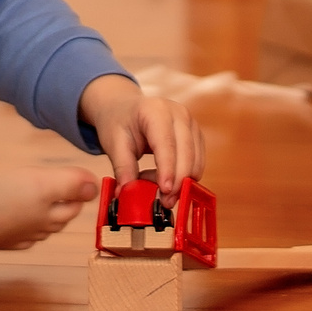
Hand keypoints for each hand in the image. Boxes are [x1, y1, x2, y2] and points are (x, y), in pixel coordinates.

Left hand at [79, 74, 203, 189]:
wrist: (125, 108)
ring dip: (180, 181)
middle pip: (186, 154)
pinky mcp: (196, 136)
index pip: (166, 144)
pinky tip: (162, 176)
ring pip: (195, 162)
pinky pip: (197, 163)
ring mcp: (191, 124)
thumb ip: (123, 168)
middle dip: (177, 182)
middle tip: (163, 202)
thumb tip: (127, 193)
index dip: (168, 169)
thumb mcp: (113, 143)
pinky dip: (183, 176)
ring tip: (153, 183)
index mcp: (156, 111)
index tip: (165, 191)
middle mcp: (179, 114)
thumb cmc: (119, 122)